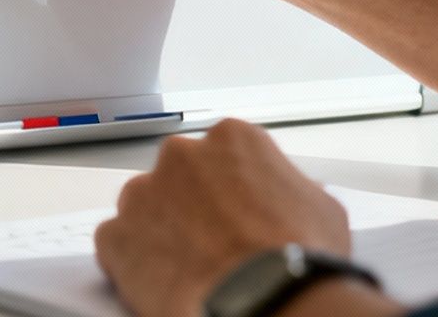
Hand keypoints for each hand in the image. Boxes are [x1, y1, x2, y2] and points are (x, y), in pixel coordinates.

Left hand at [94, 119, 387, 316]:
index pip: (223, 154)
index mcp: (231, 138)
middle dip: (192, 204)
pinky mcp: (115, 234)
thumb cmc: (298, 258)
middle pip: (180, 175)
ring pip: (145, 206)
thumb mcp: (321, 207)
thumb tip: (289, 199)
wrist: (266, 300)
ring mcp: (142, 193)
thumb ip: (291, 188)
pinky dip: (132, 261)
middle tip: (214, 241)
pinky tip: (163, 281)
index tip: (237, 211)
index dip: (231, 188)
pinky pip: (117, 243)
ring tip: (190, 266)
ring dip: (161, 229)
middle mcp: (180, 154)